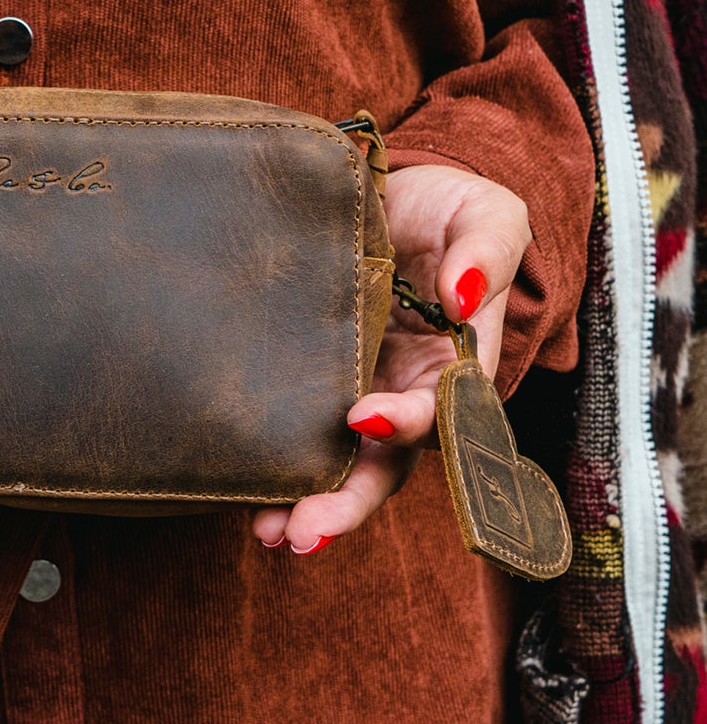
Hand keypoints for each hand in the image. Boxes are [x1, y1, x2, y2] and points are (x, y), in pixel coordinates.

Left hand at [250, 162, 530, 554]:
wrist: (390, 190)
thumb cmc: (450, 208)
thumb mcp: (487, 215)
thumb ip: (486, 252)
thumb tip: (461, 294)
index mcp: (453, 364)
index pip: (438, 410)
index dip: (406, 423)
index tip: (363, 417)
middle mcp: (402, 391)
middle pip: (382, 463)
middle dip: (346, 502)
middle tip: (304, 533)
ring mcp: (353, 391)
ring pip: (336, 464)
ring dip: (303, 502)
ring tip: (268, 532)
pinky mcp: (306, 383)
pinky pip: (292, 434)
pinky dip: (269, 468)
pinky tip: (237, 493)